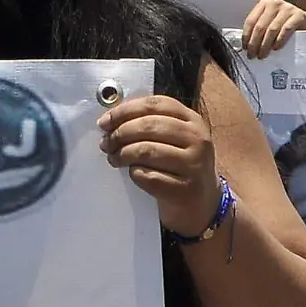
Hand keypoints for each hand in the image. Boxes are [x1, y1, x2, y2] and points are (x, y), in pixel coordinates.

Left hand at [99, 96, 221, 238]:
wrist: (201, 202)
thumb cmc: (177, 164)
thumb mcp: (172, 138)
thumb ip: (147, 123)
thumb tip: (108, 121)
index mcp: (192, 120)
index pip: (154, 104)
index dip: (124, 111)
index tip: (104, 122)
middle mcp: (197, 139)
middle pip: (148, 126)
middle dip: (119, 134)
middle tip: (105, 144)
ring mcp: (194, 164)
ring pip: (146, 150)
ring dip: (122, 154)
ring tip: (114, 159)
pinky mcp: (185, 188)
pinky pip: (148, 175)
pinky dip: (134, 173)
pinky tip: (133, 173)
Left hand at [241, 0, 305, 57]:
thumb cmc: (286, 24)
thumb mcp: (270, 22)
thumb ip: (260, 28)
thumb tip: (246, 45)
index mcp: (264, 4)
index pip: (250, 21)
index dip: (246, 36)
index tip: (245, 48)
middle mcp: (274, 3)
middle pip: (260, 26)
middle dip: (254, 43)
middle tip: (252, 55)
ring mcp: (287, 8)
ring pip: (271, 29)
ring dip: (265, 44)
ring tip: (262, 54)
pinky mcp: (298, 15)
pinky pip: (286, 29)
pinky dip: (279, 40)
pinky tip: (276, 48)